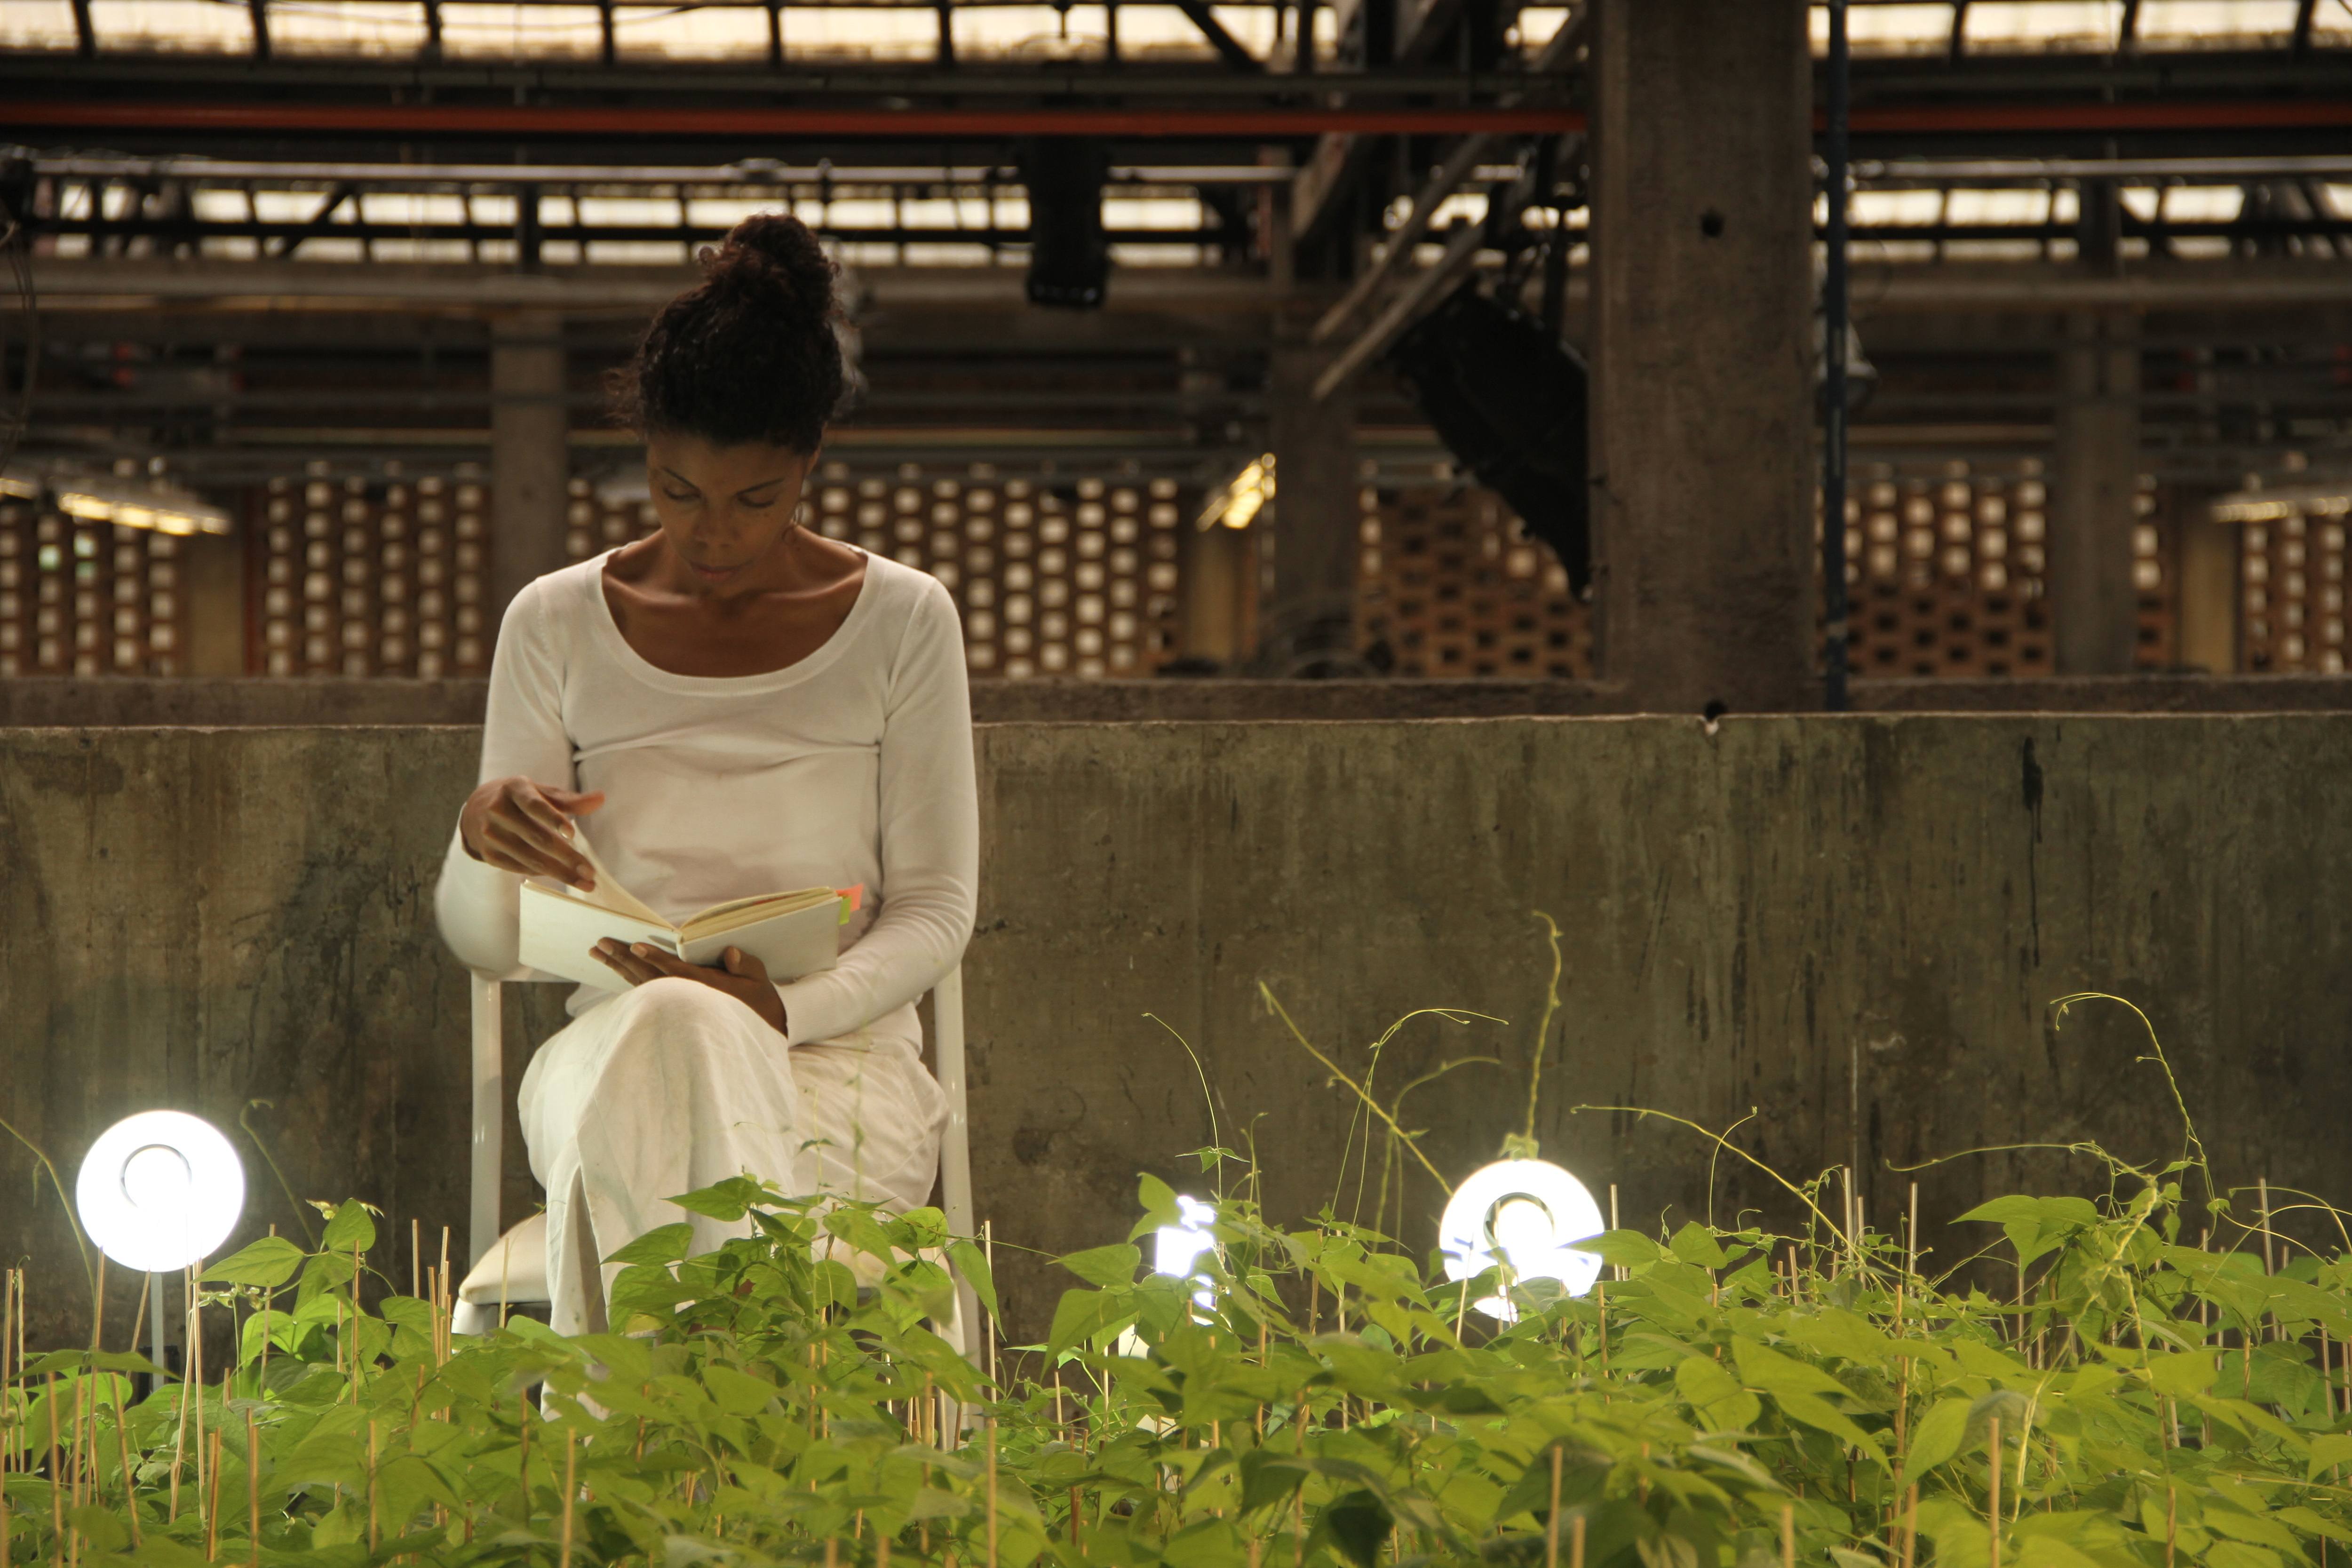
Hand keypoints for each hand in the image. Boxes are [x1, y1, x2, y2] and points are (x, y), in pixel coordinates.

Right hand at [459, 776, 605, 888]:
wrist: (476, 810)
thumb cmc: (519, 799)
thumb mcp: (540, 792)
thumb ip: (569, 800)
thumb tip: (600, 799)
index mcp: (514, 789)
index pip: (535, 805)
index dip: (553, 819)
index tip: (572, 834)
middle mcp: (498, 811)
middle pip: (537, 838)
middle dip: (566, 857)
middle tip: (590, 872)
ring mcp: (491, 834)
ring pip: (530, 859)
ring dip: (560, 873)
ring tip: (585, 883)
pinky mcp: (489, 854)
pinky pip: (521, 868)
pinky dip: (543, 873)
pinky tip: (561, 875)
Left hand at [589, 941, 786, 1036]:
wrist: (753, 1035)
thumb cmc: (756, 1003)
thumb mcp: (759, 982)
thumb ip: (746, 965)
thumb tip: (730, 952)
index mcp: (705, 987)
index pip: (675, 971)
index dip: (655, 958)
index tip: (636, 946)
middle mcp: (683, 998)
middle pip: (647, 976)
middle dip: (623, 958)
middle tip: (600, 943)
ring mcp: (674, 1006)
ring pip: (640, 984)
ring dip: (618, 967)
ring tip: (598, 953)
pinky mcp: (669, 1011)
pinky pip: (643, 993)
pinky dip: (626, 980)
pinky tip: (615, 969)